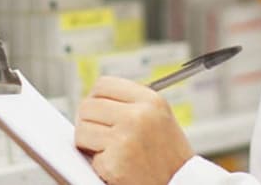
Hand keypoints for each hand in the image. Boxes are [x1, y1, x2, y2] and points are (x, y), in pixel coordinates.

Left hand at [75, 77, 194, 184]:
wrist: (179, 184)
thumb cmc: (170, 155)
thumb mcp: (160, 117)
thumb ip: (132, 103)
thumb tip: (96, 98)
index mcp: (151, 101)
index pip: (104, 85)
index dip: (95, 98)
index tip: (96, 108)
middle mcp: (138, 116)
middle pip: (88, 106)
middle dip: (88, 121)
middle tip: (97, 133)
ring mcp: (124, 139)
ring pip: (82, 130)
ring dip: (88, 143)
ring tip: (108, 150)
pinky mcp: (114, 163)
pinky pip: (89, 157)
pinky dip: (99, 164)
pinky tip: (116, 165)